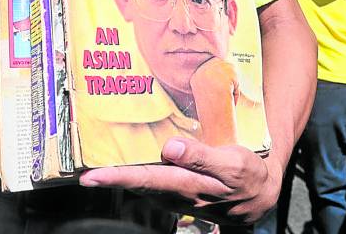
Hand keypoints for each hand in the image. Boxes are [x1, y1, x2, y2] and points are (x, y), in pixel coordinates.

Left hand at [79, 137, 280, 224]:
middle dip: (110, 180)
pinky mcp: (181, 194)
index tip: (92, 177)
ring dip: (121, 180)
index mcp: (188, 185)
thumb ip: (200, 156)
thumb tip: (169, 148)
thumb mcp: (232, 164)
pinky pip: (154, 186)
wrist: (262, 195)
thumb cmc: (247, 174)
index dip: (117, 177)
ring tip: (97, 169)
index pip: (146, 179)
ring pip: (144, 187)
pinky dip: (138, 177)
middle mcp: (177, 194)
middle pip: (138, 185)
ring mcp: (177, 197)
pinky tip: (127, 168)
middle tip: (83, 174)